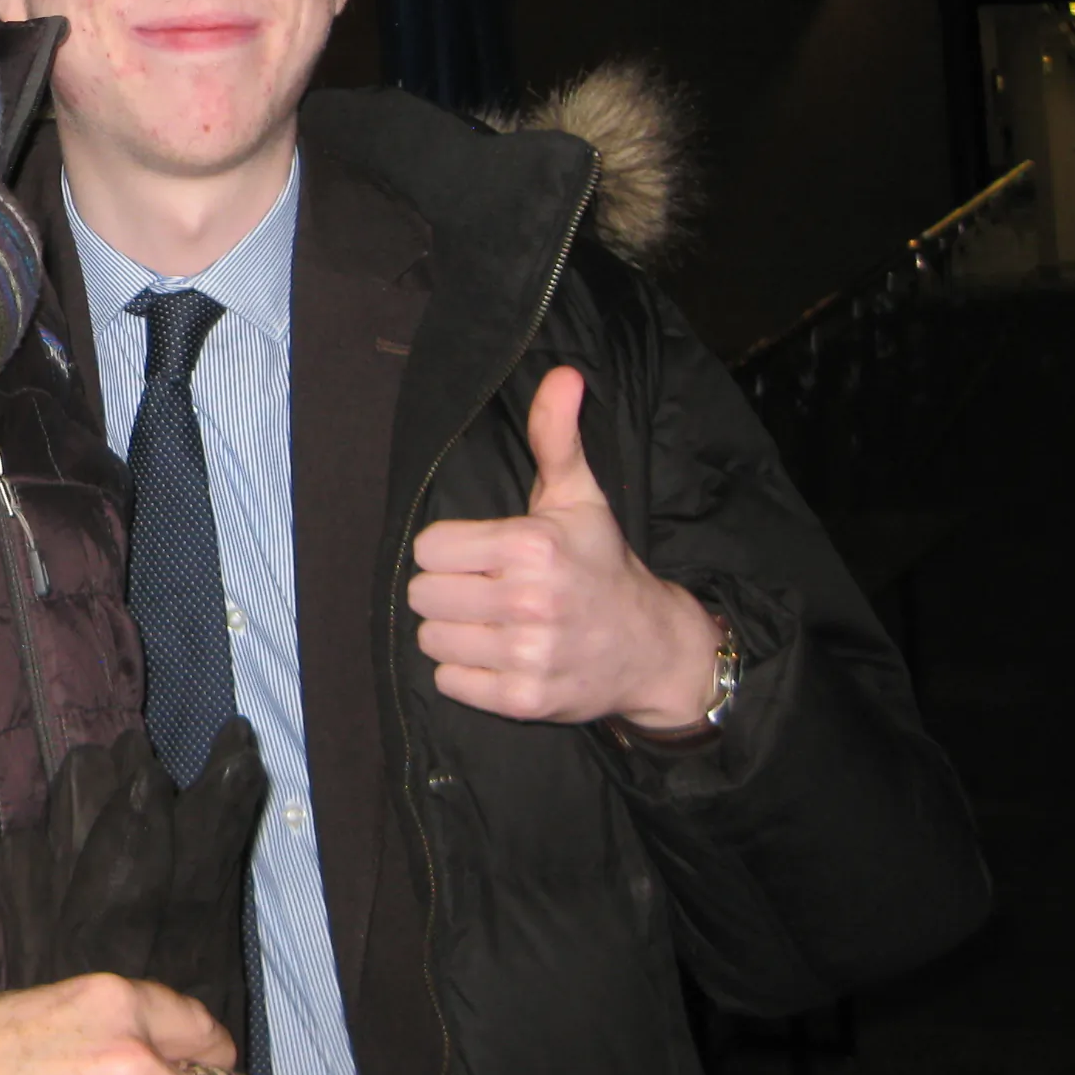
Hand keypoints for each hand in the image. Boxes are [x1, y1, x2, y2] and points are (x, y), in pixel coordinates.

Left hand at [406, 365, 724, 729]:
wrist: (651, 647)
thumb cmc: (601, 565)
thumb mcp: (579, 497)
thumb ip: (556, 436)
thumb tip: (562, 375)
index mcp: (530, 545)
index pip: (429, 548)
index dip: (448, 551)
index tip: (479, 555)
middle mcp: (527, 601)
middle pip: (424, 594)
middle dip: (447, 590)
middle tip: (482, 590)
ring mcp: (526, 654)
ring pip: (430, 638)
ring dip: (452, 632)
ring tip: (488, 622)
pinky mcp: (524, 699)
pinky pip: (449, 682)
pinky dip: (464, 672)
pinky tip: (495, 655)